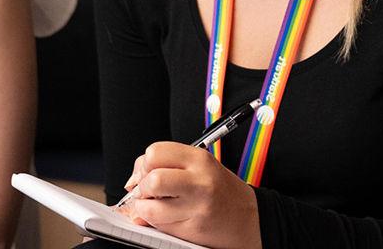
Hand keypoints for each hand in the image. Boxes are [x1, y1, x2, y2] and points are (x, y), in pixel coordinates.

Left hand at [118, 142, 260, 248]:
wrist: (249, 218)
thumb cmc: (222, 191)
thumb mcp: (200, 167)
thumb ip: (168, 166)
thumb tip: (132, 182)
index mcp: (199, 159)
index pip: (155, 153)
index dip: (144, 164)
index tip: (147, 172)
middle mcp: (199, 181)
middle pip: (151, 179)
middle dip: (142, 187)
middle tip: (149, 191)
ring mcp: (197, 207)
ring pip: (150, 207)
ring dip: (145, 208)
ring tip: (156, 206)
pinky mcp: (192, 229)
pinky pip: (159, 225)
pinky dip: (155, 222)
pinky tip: (167, 217)